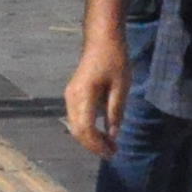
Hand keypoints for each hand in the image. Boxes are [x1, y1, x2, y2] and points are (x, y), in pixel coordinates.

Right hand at [63, 35, 128, 156]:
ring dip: (90, 139)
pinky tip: (102, 133)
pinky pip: (77, 118)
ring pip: (75, 127)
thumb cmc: (114, 59)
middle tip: (113, 152)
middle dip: (93, 145)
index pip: (85, 129)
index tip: (112, 153)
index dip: (97, 145)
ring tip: (109, 145)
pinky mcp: (73, 95)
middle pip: (77, 131)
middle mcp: (71, 99)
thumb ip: (115, 112)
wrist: (102, 39)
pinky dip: (88, 129)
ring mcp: (70, 97)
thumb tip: (112, 136)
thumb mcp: (121, 86)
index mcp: (83, 96)